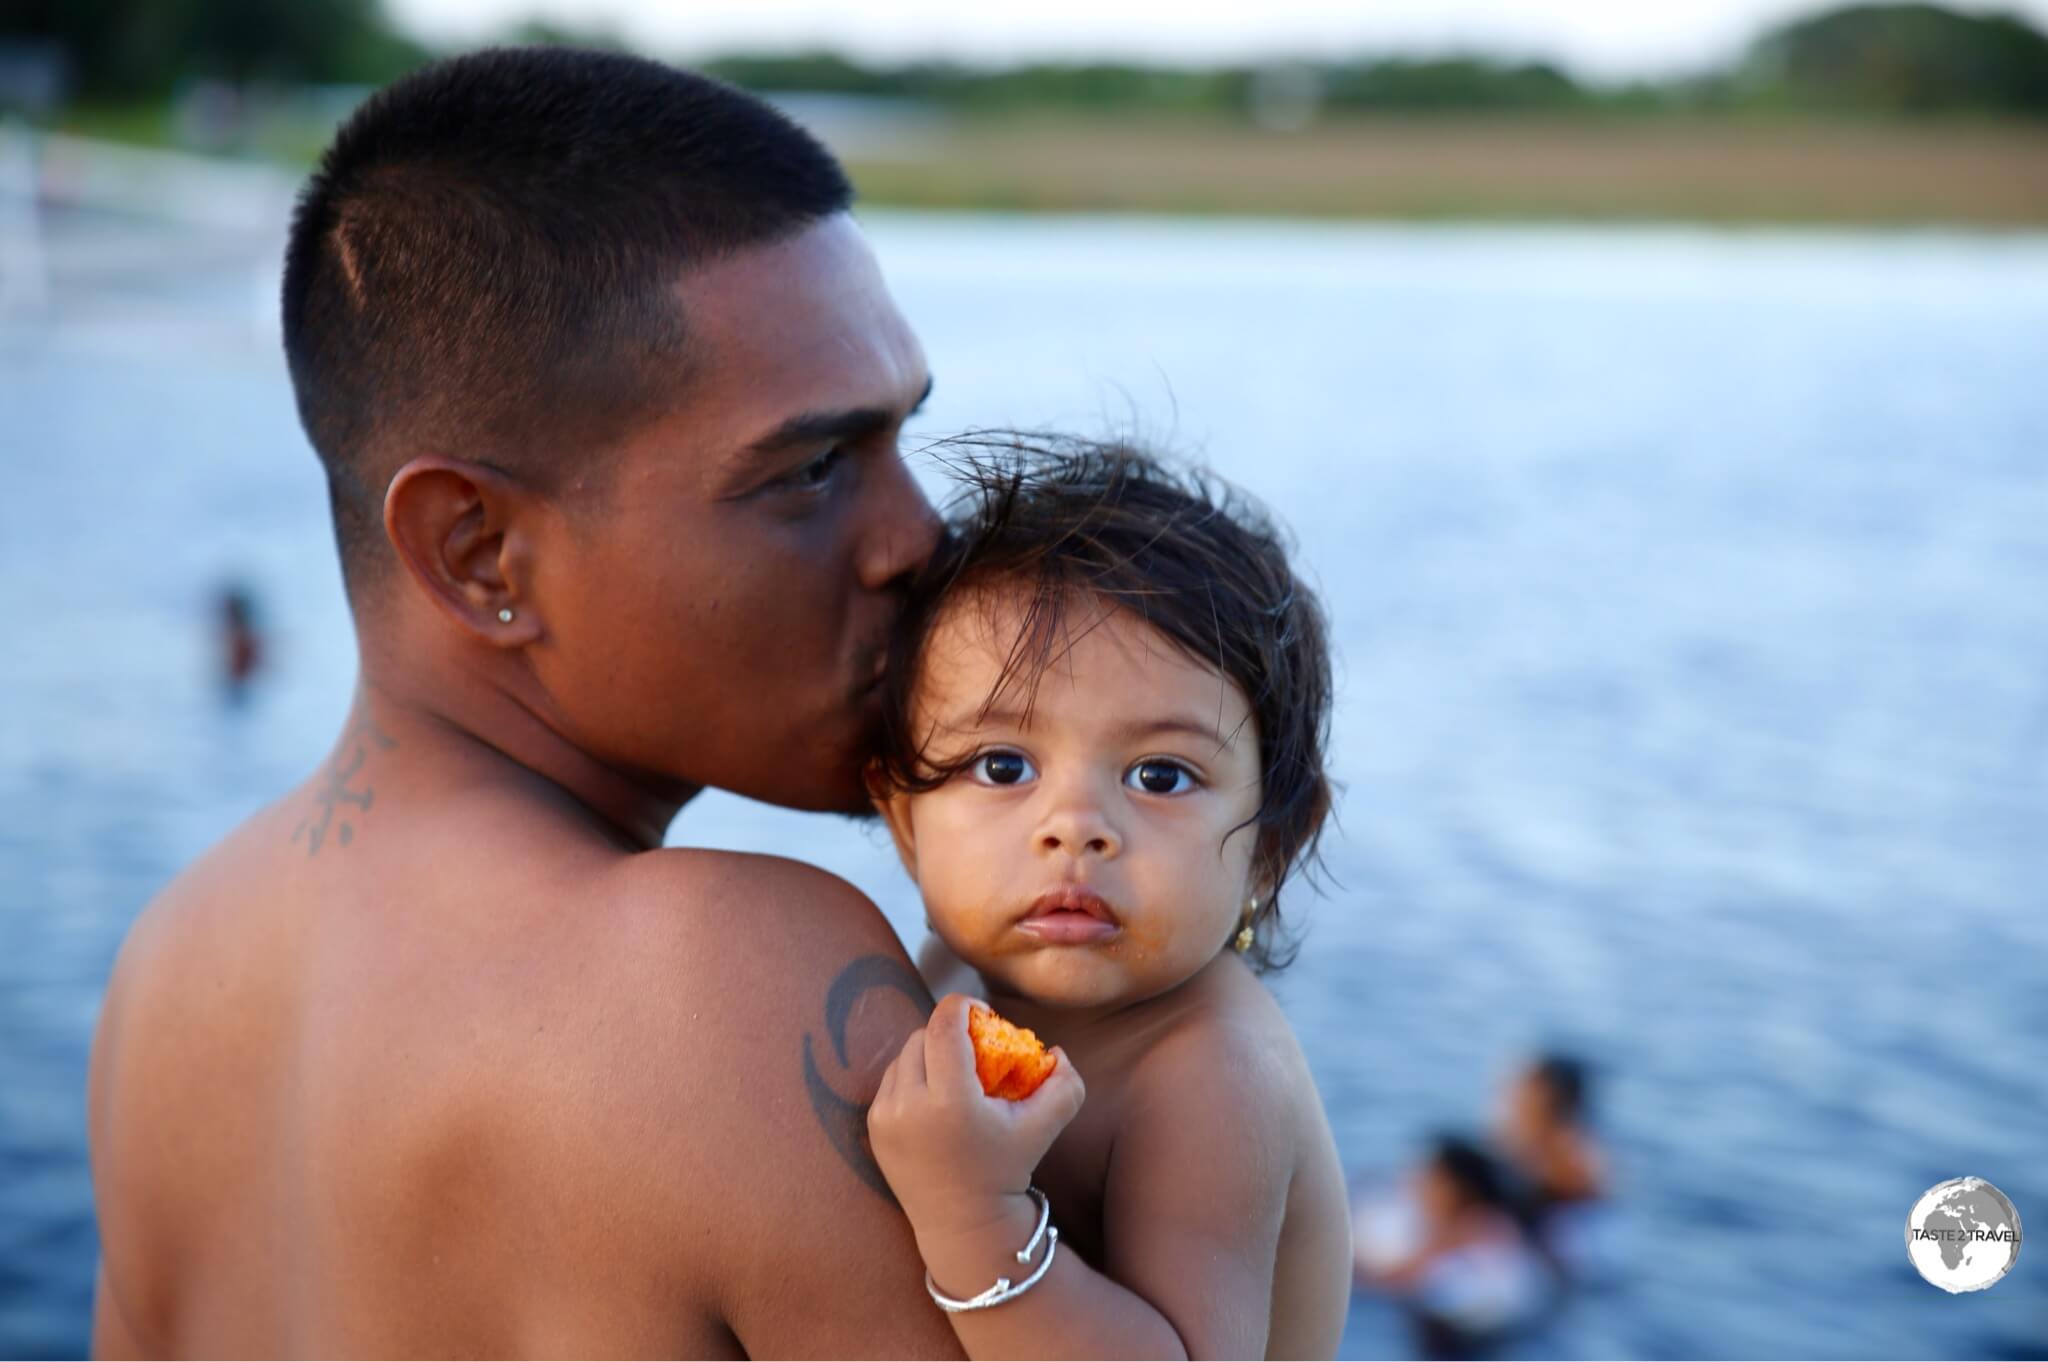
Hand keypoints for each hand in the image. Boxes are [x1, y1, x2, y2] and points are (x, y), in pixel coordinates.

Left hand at [868, 993, 1085, 1240]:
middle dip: (949, 1032)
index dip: (963, 1005)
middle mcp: (910, 1106)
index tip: (982, 1013)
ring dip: (929, 1053)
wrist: (963, 1225)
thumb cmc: (1006, 1171)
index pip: (945, 1025)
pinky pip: (891, 1080)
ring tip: (954, 1071)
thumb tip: (1057, 1050)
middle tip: (973, 1045)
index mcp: (951, 1101)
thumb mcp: (1045, 1127)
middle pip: (924, 1036)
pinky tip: (934, 1095)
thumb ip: (1066, 1084)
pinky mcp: (874, 1128)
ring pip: (904, 1055)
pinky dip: (913, 1077)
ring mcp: (886, 1117)